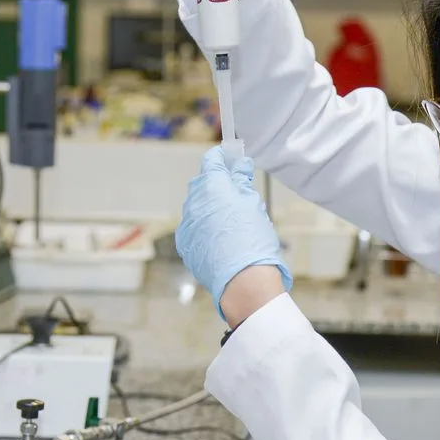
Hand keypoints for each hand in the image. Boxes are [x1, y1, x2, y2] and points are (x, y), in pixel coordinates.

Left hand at [175, 146, 292, 320]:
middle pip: (203, 184)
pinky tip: (221, 237)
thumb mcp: (253, 205)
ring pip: (197, 207)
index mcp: (211, 187)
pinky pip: (194, 227)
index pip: (212, 162)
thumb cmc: (253, 241)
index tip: (232, 158)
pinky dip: (205, 226)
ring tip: (232, 219)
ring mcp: (187, 225)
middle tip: (237, 190)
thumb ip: (242, 183)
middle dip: (216, 183)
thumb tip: (240, 166)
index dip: (222, 157)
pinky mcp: (185, 244)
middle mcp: (193, 203)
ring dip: (210, 206)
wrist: (243, 281)